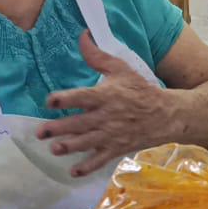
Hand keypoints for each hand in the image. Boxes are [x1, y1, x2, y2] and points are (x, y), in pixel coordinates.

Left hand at [38, 31, 177, 176]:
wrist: (166, 114)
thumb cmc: (140, 90)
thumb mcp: (121, 69)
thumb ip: (98, 56)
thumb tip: (82, 36)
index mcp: (105, 96)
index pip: (82, 97)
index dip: (65, 99)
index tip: (50, 101)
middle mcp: (106, 116)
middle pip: (78, 124)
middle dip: (58, 129)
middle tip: (41, 133)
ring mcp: (111, 135)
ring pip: (86, 143)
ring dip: (69, 147)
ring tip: (54, 149)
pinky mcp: (117, 148)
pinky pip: (100, 160)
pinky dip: (87, 167)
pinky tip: (73, 171)